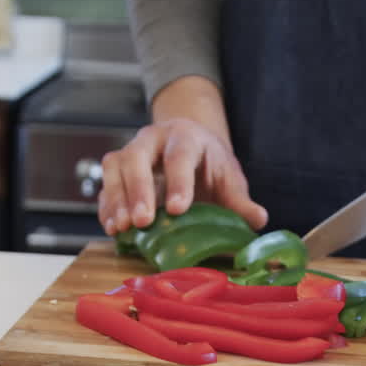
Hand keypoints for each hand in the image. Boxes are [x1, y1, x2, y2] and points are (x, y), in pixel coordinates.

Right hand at [98, 117, 266, 235]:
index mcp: (186, 137)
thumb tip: (259, 219)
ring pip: (115, 166)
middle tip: (143, 221)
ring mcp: (130, 151)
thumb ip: (240, 200)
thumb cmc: (208, 164)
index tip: (178, 209)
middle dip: (138, 190)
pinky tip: (113, 228)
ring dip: (117, 198)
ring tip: (123, 227)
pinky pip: (105, 184)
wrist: (187, 145)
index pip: (180, 157)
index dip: (178, 183)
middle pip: (138, 157)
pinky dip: (107, 207)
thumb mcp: (228, 178)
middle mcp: (153, 139)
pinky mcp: (116, 169)